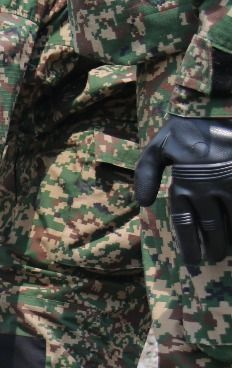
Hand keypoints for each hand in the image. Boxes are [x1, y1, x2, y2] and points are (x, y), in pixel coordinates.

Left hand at [136, 115, 231, 264]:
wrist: (217, 106)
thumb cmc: (187, 126)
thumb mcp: (158, 146)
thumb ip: (146, 173)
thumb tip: (144, 202)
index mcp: (184, 183)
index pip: (186, 224)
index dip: (190, 246)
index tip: (193, 261)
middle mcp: (207, 188)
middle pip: (212, 229)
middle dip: (213, 248)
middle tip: (214, 259)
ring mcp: (230, 184)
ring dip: (230, 239)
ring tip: (227, 251)